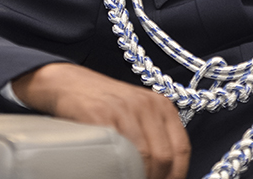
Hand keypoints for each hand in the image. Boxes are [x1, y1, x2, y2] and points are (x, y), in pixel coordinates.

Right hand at [12, 63, 189, 178]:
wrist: (70, 83)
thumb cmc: (104, 103)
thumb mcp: (138, 113)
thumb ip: (153, 137)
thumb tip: (164, 170)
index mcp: (162, 106)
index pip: (181, 148)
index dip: (176, 174)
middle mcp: (147, 105)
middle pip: (163, 156)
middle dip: (155, 178)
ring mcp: (124, 109)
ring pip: (142, 156)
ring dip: (136, 175)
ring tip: (126, 178)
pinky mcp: (100, 115)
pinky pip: (116, 149)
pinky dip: (117, 167)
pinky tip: (111, 171)